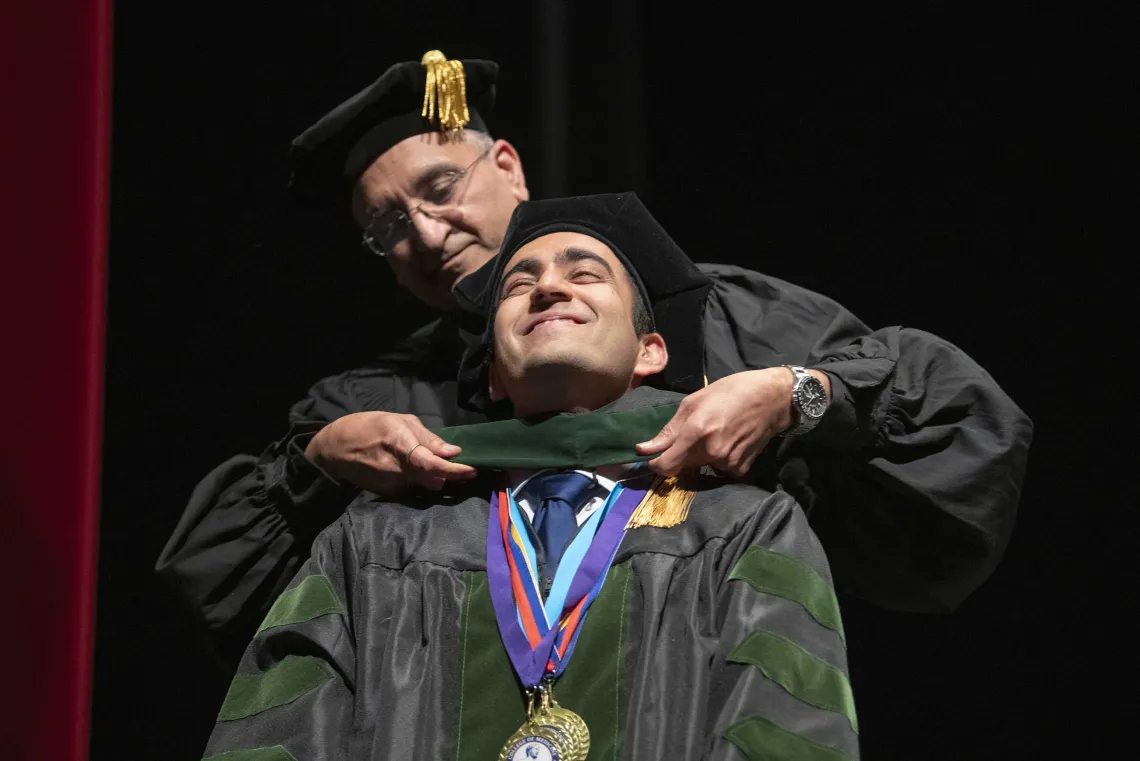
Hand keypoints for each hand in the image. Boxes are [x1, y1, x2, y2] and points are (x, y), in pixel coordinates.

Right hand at [305, 412, 476, 494]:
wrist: (333, 449)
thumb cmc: (368, 426)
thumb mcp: (398, 420)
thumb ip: (428, 438)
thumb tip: (453, 452)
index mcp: (398, 442)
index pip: (431, 464)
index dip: (454, 470)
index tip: (472, 470)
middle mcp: (395, 468)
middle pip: (433, 479)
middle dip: (447, 474)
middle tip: (454, 464)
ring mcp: (389, 484)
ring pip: (424, 485)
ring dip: (431, 476)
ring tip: (421, 460)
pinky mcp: (386, 493)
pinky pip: (411, 488)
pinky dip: (416, 479)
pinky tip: (405, 467)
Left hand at [636, 368, 827, 477]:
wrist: (772, 398)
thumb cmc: (731, 391)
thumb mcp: (694, 401)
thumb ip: (669, 430)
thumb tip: (645, 449)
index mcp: (696, 431)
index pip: (666, 465)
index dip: (656, 464)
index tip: (654, 458)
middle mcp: (711, 451)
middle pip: (682, 467)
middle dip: (679, 456)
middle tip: (691, 437)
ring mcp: (728, 462)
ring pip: (701, 467)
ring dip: (700, 456)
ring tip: (715, 434)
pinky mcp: (741, 468)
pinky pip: (720, 470)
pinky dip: (719, 460)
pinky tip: (728, 442)